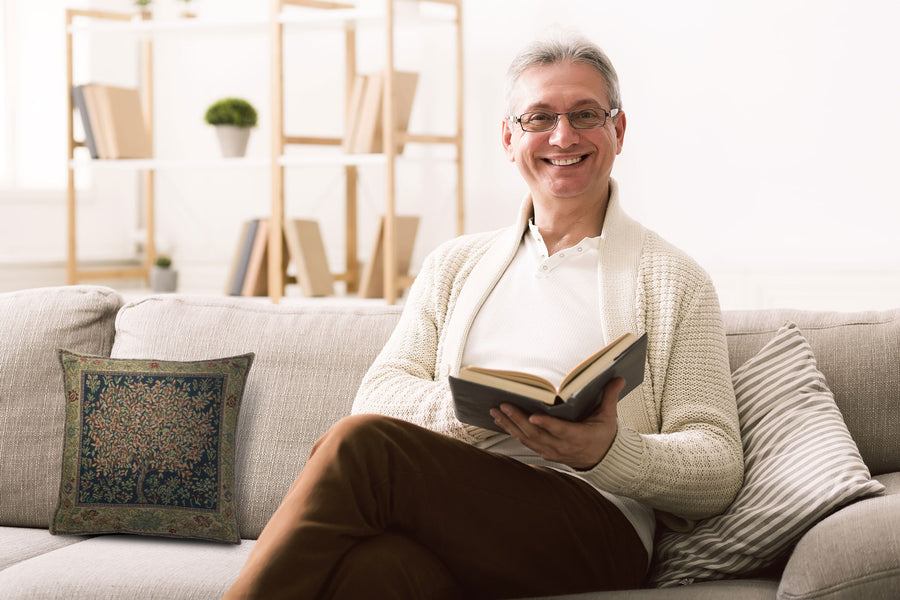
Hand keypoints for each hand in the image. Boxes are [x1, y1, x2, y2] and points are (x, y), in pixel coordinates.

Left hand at [490, 377, 624, 470]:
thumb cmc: (605, 435)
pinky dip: (513, 432)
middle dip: (517, 419)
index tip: (532, 417)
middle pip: (536, 434)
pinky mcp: (546, 453)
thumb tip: (619, 377)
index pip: (560, 431)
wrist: (603, 460)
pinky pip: (526, 442)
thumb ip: (610, 396)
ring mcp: (552, 452)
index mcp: (578, 437)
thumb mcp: (609, 417)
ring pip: (527, 439)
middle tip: (503, 405)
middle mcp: (562, 447)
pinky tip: (502, 421)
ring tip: (496, 412)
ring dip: (510, 425)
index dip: (546, 425)